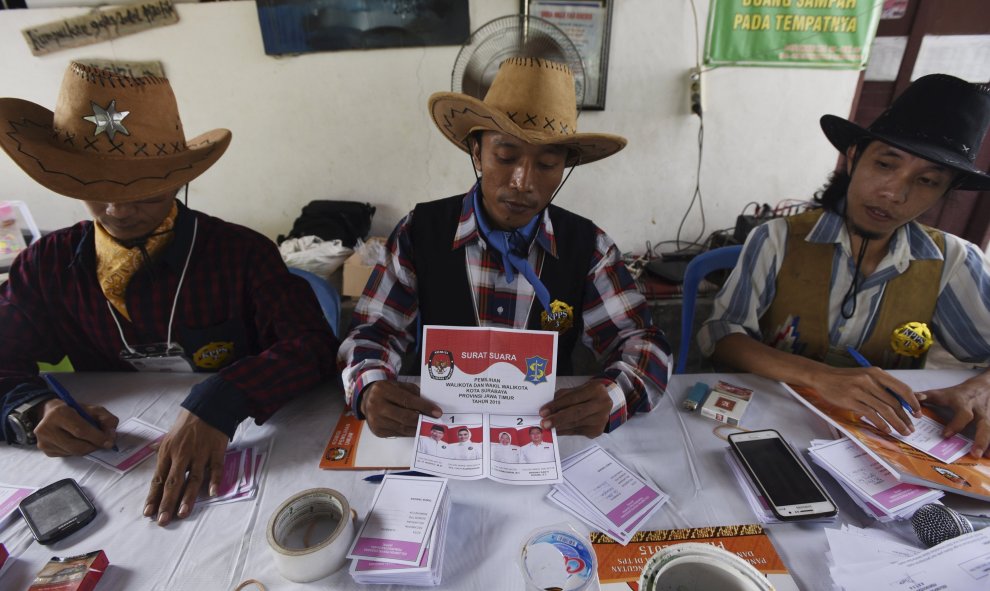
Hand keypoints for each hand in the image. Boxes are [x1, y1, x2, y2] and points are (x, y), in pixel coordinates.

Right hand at [34, 399, 117, 455]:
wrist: (51, 414)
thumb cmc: (75, 411)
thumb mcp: (93, 409)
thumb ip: (107, 419)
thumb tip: (111, 435)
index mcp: (59, 413)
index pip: (80, 430)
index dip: (97, 438)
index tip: (109, 442)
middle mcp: (47, 428)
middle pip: (76, 446)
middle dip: (94, 446)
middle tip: (104, 444)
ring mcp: (44, 441)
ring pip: (73, 452)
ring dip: (87, 449)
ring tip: (91, 440)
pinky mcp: (46, 451)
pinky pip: (68, 455)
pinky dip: (78, 451)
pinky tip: (78, 442)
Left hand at [144, 409, 227, 525]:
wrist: (207, 407)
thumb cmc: (187, 424)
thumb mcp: (168, 436)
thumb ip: (160, 448)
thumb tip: (149, 451)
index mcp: (167, 452)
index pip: (158, 479)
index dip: (153, 497)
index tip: (148, 513)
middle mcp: (181, 455)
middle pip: (173, 482)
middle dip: (167, 503)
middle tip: (163, 521)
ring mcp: (200, 454)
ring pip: (193, 479)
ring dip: (188, 497)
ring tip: (183, 513)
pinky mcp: (216, 451)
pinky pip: (216, 468)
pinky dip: (215, 480)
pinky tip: (212, 493)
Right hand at [360, 380, 441, 436]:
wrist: (366, 400)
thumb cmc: (386, 391)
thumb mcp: (398, 385)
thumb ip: (413, 393)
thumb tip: (430, 406)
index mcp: (382, 390)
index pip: (407, 400)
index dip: (424, 407)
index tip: (437, 412)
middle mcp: (376, 406)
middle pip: (405, 417)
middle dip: (422, 419)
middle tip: (435, 421)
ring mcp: (375, 421)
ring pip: (402, 428)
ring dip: (418, 428)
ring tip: (429, 426)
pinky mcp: (378, 432)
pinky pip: (398, 434)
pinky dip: (410, 432)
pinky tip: (418, 429)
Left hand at [539, 380, 611, 436]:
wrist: (602, 404)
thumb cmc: (586, 395)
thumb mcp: (576, 390)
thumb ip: (563, 397)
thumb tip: (546, 409)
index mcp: (596, 390)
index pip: (573, 398)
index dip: (557, 405)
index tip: (543, 411)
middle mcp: (602, 404)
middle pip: (576, 413)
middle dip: (558, 419)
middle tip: (544, 423)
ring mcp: (601, 419)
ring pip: (576, 424)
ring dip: (559, 427)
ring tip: (547, 428)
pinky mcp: (597, 430)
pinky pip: (577, 432)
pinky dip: (565, 431)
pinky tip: (556, 430)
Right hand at [811, 366, 920, 435]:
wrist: (823, 377)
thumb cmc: (847, 378)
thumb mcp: (868, 377)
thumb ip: (887, 386)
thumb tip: (914, 396)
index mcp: (877, 373)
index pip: (902, 388)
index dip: (913, 403)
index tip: (918, 414)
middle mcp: (870, 380)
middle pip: (894, 402)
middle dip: (905, 418)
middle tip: (911, 429)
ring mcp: (860, 390)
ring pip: (885, 409)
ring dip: (896, 423)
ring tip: (902, 432)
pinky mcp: (851, 400)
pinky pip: (871, 414)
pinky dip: (881, 423)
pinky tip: (886, 430)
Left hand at [919, 373, 989, 457]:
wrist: (984, 385)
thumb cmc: (958, 394)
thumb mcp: (942, 393)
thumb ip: (925, 397)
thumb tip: (907, 402)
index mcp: (963, 403)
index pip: (961, 413)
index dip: (955, 424)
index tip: (946, 435)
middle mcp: (978, 411)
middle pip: (984, 424)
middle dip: (980, 439)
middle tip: (975, 453)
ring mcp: (989, 417)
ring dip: (989, 444)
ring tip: (985, 457)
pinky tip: (989, 456)